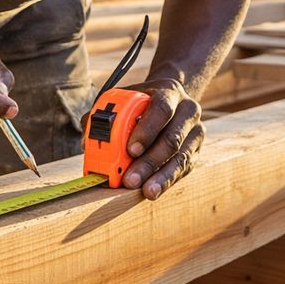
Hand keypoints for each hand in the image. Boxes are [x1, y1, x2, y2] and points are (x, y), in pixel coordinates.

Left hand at [117, 77, 203, 199]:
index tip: (130, 150)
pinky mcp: (196, 151)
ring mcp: (195, 132)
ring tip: (146, 191)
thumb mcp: (126, 99)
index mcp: (169, 93)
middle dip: (150, 161)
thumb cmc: (143, 102)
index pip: (161, 109)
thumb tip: (88, 139)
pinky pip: (183, 169)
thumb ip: (105, 115)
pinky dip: (167, 181)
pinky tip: (155, 190)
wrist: (172, 100)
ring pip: (181, 157)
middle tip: (130, 179)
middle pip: (171, 139)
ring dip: (161, 176)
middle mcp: (187, 111)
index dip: (147, 130)